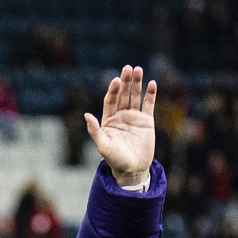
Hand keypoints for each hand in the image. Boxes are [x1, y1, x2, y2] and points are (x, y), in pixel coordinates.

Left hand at [84, 66, 156, 187]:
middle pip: (123, 95)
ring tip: (139, 70)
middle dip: (126, 82)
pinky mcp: (147, 121)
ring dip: (137, 83)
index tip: (116, 81)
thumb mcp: (103, 146)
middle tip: (128, 68)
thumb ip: (95, 130)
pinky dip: (151, 95)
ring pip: (135, 96)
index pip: (110, 101)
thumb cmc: (115, 159)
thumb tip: (86, 115)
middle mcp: (121, 115)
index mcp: (109, 120)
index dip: (113, 91)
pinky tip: (152, 83)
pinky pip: (149, 105)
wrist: (132, 169)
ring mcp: (134, 117)